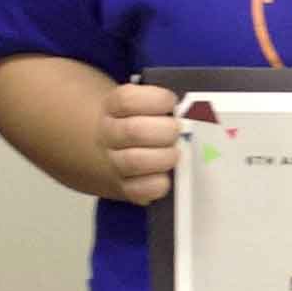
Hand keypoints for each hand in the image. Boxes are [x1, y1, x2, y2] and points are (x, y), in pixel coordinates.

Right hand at [96, 80, 182, 206]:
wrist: (98, 151)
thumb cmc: (129, 122)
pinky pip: (139, 190)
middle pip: (134, 131)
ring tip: (174, 153)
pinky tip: (166, 176)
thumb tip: (192, 106)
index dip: (157, 100)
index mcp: (111, 108)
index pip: (127, 101)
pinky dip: (158, 184)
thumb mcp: (132, 103)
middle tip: (178, 131)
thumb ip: (156, 100)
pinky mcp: (121, 188)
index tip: (171, 102)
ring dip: (164, 157)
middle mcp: (107, 135)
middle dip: (166, 131)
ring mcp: (112, 163)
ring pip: (136, 161)